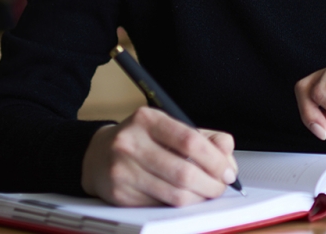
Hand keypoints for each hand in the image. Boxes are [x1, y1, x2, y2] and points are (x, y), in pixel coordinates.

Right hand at [80, 106, 237, 205]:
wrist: (98, 155)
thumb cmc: (143, 141)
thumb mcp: (171, 128)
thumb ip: (205, 138)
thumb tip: (227, 156)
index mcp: (147, 119)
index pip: (190, 140)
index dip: (215, 160)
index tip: (228, 171)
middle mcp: (130, 143)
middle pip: (184, 172)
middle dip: (211, 185)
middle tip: (220, 187)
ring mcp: (122, 170)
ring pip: (174, 195)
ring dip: (199, 199)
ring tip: (205, 194)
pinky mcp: (119, 194)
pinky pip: (161, 206)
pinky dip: (179, 206)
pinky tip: (183, 198)